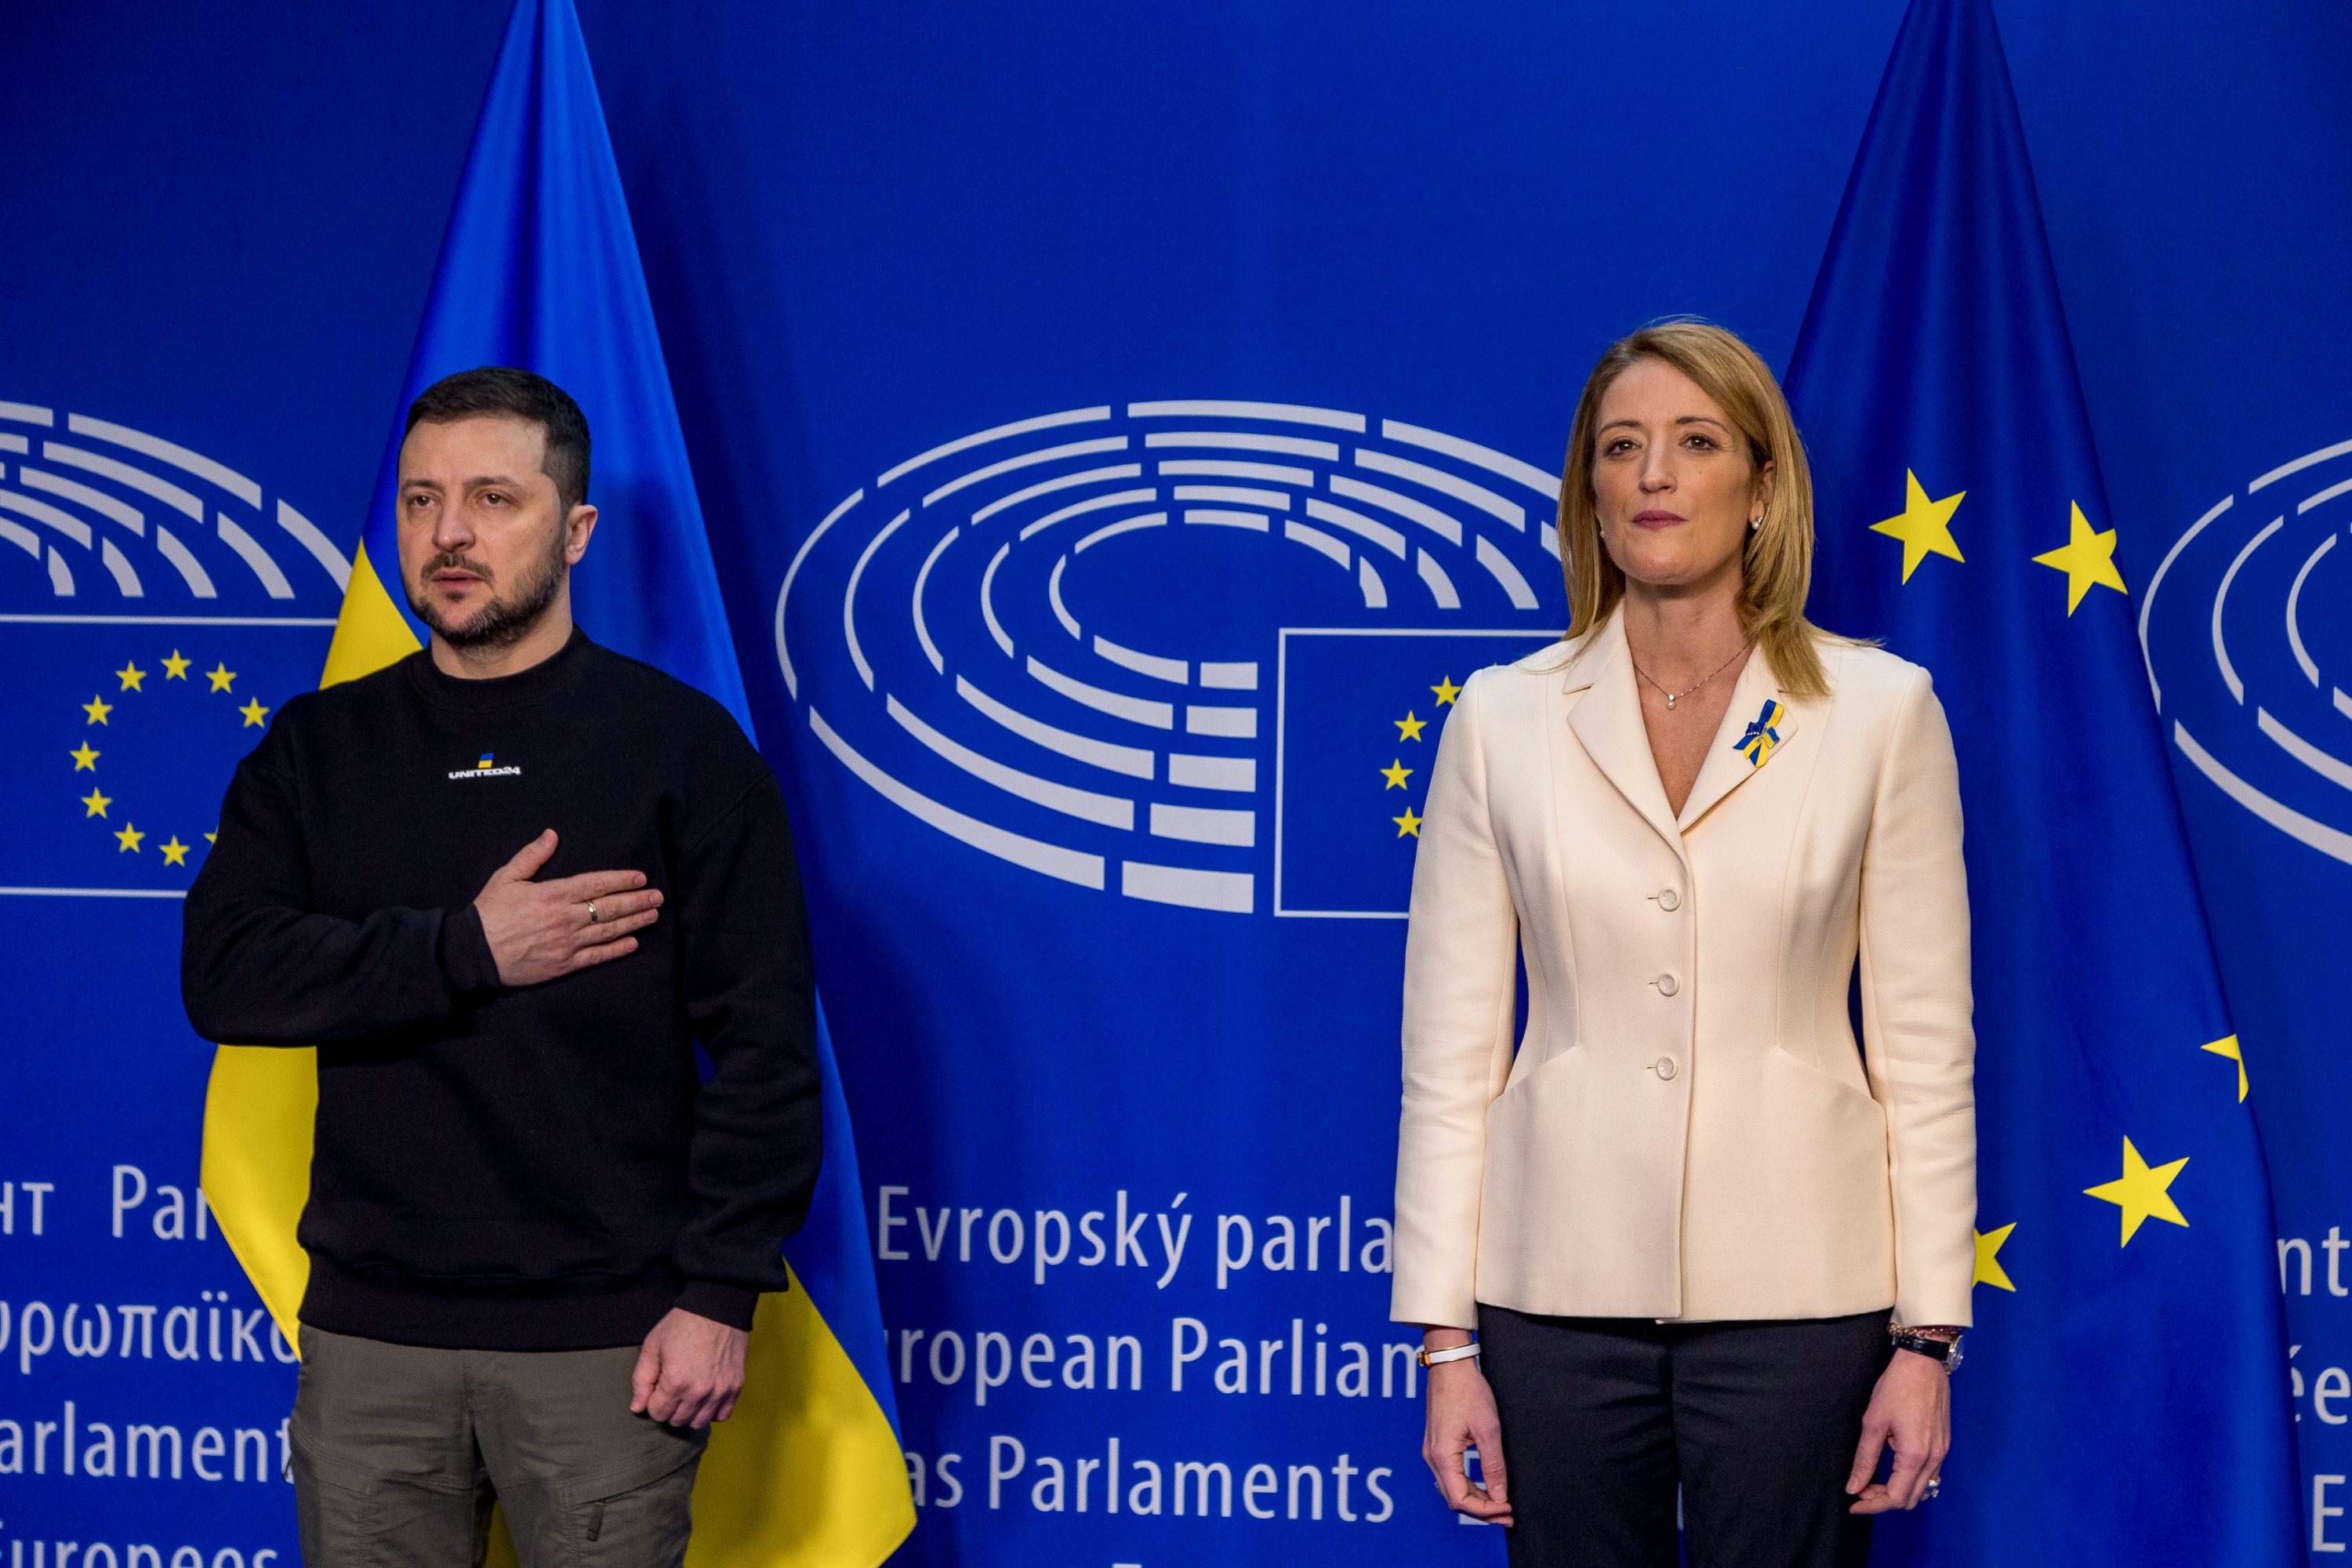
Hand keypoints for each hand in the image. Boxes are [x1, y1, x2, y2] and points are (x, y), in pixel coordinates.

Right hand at [474, 830, 660, 986]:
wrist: (472, 952)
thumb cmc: (489, 912)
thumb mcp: (506, 877)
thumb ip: (531, 856)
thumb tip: (551, 835)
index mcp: (553, 894)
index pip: (596, 884)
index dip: (622, 880)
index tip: (641, 877)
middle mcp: (565, 918)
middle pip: (609, 907)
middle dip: (637, 901)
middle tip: (658, 897)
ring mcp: (567, 943)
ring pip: (608, 931)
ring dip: (633, 923)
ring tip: (652, 916)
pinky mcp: (563, 965)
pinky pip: (596, 957)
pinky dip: (616, 950)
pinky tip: (632, 944)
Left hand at [630, 1308, 748, 1428]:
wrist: (718, 1307)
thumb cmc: (682, 1325)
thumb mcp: (653, 1346)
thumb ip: (641, 1380)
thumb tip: (637, 1408)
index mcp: (675, 1382)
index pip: (657, 1413)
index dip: (654, 1400)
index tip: (659, 1384)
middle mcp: (699, 1392)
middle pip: (677, 1420)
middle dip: (670, 1407)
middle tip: (672, 1387)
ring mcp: (720, 1391)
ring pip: (698, 1422)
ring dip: (690, 1412)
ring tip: (688, 1393)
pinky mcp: (735, 1387)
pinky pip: (722, 1415)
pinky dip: (712, 1411)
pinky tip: (705, 1397)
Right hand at [1422, 1349, 1512, 1525]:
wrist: (1450, 1365)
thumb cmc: (1467, 1391)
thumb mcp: (1488, 1429)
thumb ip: (1493, 1466)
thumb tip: (1499, 1496)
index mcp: (1442, 1456)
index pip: (1461, 1499)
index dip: (1485, 1510)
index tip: (1507, 1509)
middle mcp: (1432, 1457)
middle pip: (1454, 1498)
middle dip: (1482, 1510)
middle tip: (1508, 1514)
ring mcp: (1432, 1451)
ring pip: (1452, 1488)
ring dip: (1476, 1499)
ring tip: (1500, 1503)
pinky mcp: (1437, 1444)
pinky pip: (1450, 1475)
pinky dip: (1468, 1486)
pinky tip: (1485, 1485)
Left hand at [1846, 1348, 1950, 1511]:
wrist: (1923, 1362)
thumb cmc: (1896, 1387)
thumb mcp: (1873, 1422)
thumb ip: (1865, 1459)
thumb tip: (1854, 1486)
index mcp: (1915, 1455)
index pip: (1897, 1498)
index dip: (1873, 1505)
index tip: (1854, 1503)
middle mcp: (1934, 1458)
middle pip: (1911, 1498)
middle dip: (1884, 1500)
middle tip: (1861, 1489)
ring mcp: (1942, 1452)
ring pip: (1922, 1488)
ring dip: (1898, 1489)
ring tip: (1873, 1478)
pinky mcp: (1944, 1444)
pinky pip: (1929, 1473)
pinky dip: (1910, 1477)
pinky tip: (1892, 1464)